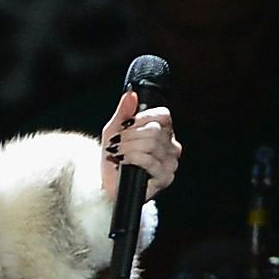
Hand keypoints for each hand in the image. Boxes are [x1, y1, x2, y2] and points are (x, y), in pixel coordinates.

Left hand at [101, 88, 180, 202]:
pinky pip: (149, 160)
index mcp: (164, 132)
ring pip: (151, 144)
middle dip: (130, 136)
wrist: (107, 185)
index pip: (163, 115)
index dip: (142, 118)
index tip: (126, 126)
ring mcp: (170, 163)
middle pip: (155, 130)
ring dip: (128, 148)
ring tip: (117, 154)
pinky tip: (123, 162)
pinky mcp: (164, 178)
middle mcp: (171, 146)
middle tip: (117, 144)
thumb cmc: (114, 158)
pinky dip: (132, 158)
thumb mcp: (114, 131)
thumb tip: (130, 94)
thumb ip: (123, 112)